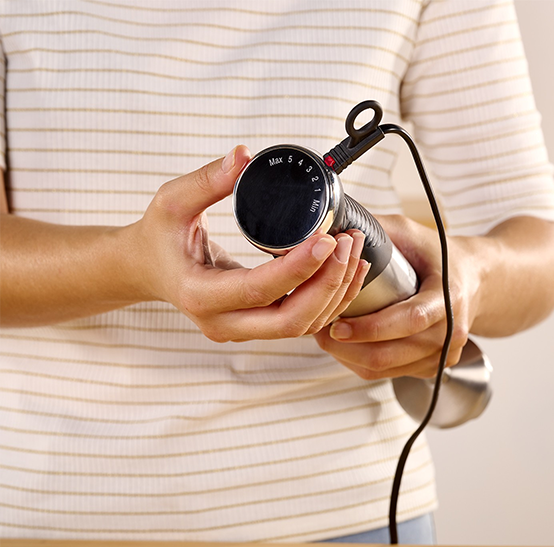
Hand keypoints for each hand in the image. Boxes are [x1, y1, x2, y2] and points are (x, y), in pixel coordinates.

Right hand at [129, 146, 369, 341]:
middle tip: (346, 243)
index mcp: (199, 295)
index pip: (260, 289)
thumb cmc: (158, 236)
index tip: (327, 238)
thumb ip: (207, 180)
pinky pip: (300, 322)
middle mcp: (222, 323)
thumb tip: (244, 155)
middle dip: (328, 285)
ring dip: (335, 292)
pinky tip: (345, 271)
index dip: (299, 267)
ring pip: (302, 326)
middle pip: (290, 321)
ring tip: (353, 250)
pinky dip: (328, 300)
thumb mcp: (171, 201)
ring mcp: (239, 330)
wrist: (147, 269)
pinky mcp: (254, 326)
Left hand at [313, 214, 481, 378]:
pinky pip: (390, 375)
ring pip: (386, 369)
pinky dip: (362, 364)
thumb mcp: (411, 233)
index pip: (409, 320)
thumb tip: (336, 225)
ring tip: (326, 338)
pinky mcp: (432, 366)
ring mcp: (443, 354)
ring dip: (349, 357)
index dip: (370, 327)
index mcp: (448, 297)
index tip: (337, 325)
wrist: (475, 280)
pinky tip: (347, 348)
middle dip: (348, 347)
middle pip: (391, 353)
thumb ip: (377, 229)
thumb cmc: (440, 256)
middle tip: (320, 332)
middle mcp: (450, 332)